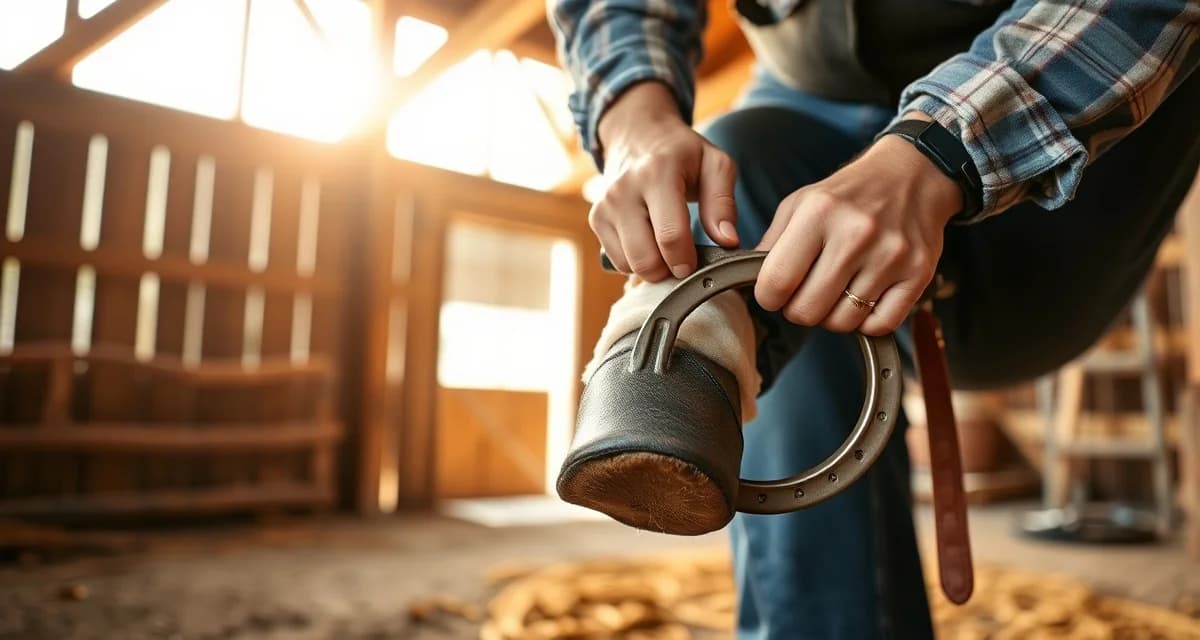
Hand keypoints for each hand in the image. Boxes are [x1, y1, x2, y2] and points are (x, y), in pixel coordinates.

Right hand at [591, 82, 739, 281]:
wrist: (639, 135)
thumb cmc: (683, 154)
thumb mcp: (715, 165)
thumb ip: (723, 203)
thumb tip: (727, 241)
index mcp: (658, 174)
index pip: (670, 236)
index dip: (685, 261)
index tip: (695, 265)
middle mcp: (624, 189)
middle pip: (645, 258)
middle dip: (668, 270)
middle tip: (683, 258)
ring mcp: (605, 205)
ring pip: (629, 265)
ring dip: (652, 266)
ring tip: (666, 246)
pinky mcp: (596, 218)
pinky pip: (617, 261)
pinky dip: (635, 261)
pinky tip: (648, 242)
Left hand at [753, 120, 961, 334]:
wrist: (912, 175)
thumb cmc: (849, 194)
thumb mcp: (800, 203)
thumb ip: (772, 243)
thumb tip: (752, 283)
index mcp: (819, 212)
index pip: (776, 282)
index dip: (768, 297)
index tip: (774, 292)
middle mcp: (856, 234)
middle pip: (807, 311)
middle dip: (798, 309)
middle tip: (806, 293)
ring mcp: (891, 255)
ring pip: (843, 323)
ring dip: (833, 315)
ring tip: (837, 291)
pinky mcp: (918, 273)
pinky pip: (880, 325)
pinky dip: (867, 321)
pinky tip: (864, 298)